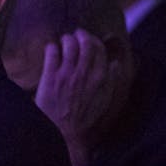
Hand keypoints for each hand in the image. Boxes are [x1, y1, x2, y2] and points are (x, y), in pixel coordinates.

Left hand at [33, 30, 124, 165]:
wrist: (64, 131)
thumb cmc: (84, 117)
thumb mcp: (104, 99)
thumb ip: (111, 80)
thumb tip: (116, 63)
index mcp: (100, 77)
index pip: (99, 49)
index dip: (94, 40)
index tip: (88, 38)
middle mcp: (84, 73)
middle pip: (85, 43)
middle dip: (81, 35)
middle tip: (76, 34)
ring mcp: (66, 74)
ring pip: (68, 45)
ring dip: (66, 39)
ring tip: (63, 40)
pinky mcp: (50, 77)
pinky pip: (51, 53)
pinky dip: (52, 47)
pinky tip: (51, 48)